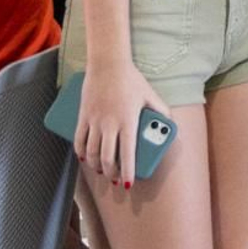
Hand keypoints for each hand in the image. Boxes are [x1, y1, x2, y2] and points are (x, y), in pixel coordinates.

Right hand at [76, 61, 170, 187]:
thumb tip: (168, 123)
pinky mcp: (82, 116)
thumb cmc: (131, 80)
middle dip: (111, 173)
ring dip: (96, 166)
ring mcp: (94, 121)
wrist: (107, 65)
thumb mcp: (150, 95)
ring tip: (102, 171)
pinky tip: (85, 158)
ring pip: (91, 152)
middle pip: (107, 157)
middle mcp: (109, 124)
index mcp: (128, 121)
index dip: (128, 171)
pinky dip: (81, 152)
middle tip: (116, 179)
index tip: (128, 183)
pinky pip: (79, 140)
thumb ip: (160, 110)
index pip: (128, 153)